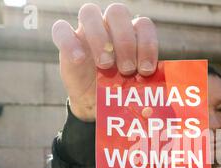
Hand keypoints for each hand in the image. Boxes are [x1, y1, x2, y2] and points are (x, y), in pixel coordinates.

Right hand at [51, 3, 158, 121]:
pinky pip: (61, 29)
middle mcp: (109, 26)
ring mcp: (86, 31)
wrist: (96, 103)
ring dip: (100, 38)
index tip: (146, 69)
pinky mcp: (66, 41)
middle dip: (125, 41)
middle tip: (127, 68)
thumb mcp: (135, 85)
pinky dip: (70, 43)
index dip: (147, 44)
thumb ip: (145, 80)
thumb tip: (159, 86)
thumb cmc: (119, 89)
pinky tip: (80, 60)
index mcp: (131, 33)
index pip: (143, 24)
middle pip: (117, 11)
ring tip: (106, 66)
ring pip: (89, 12)